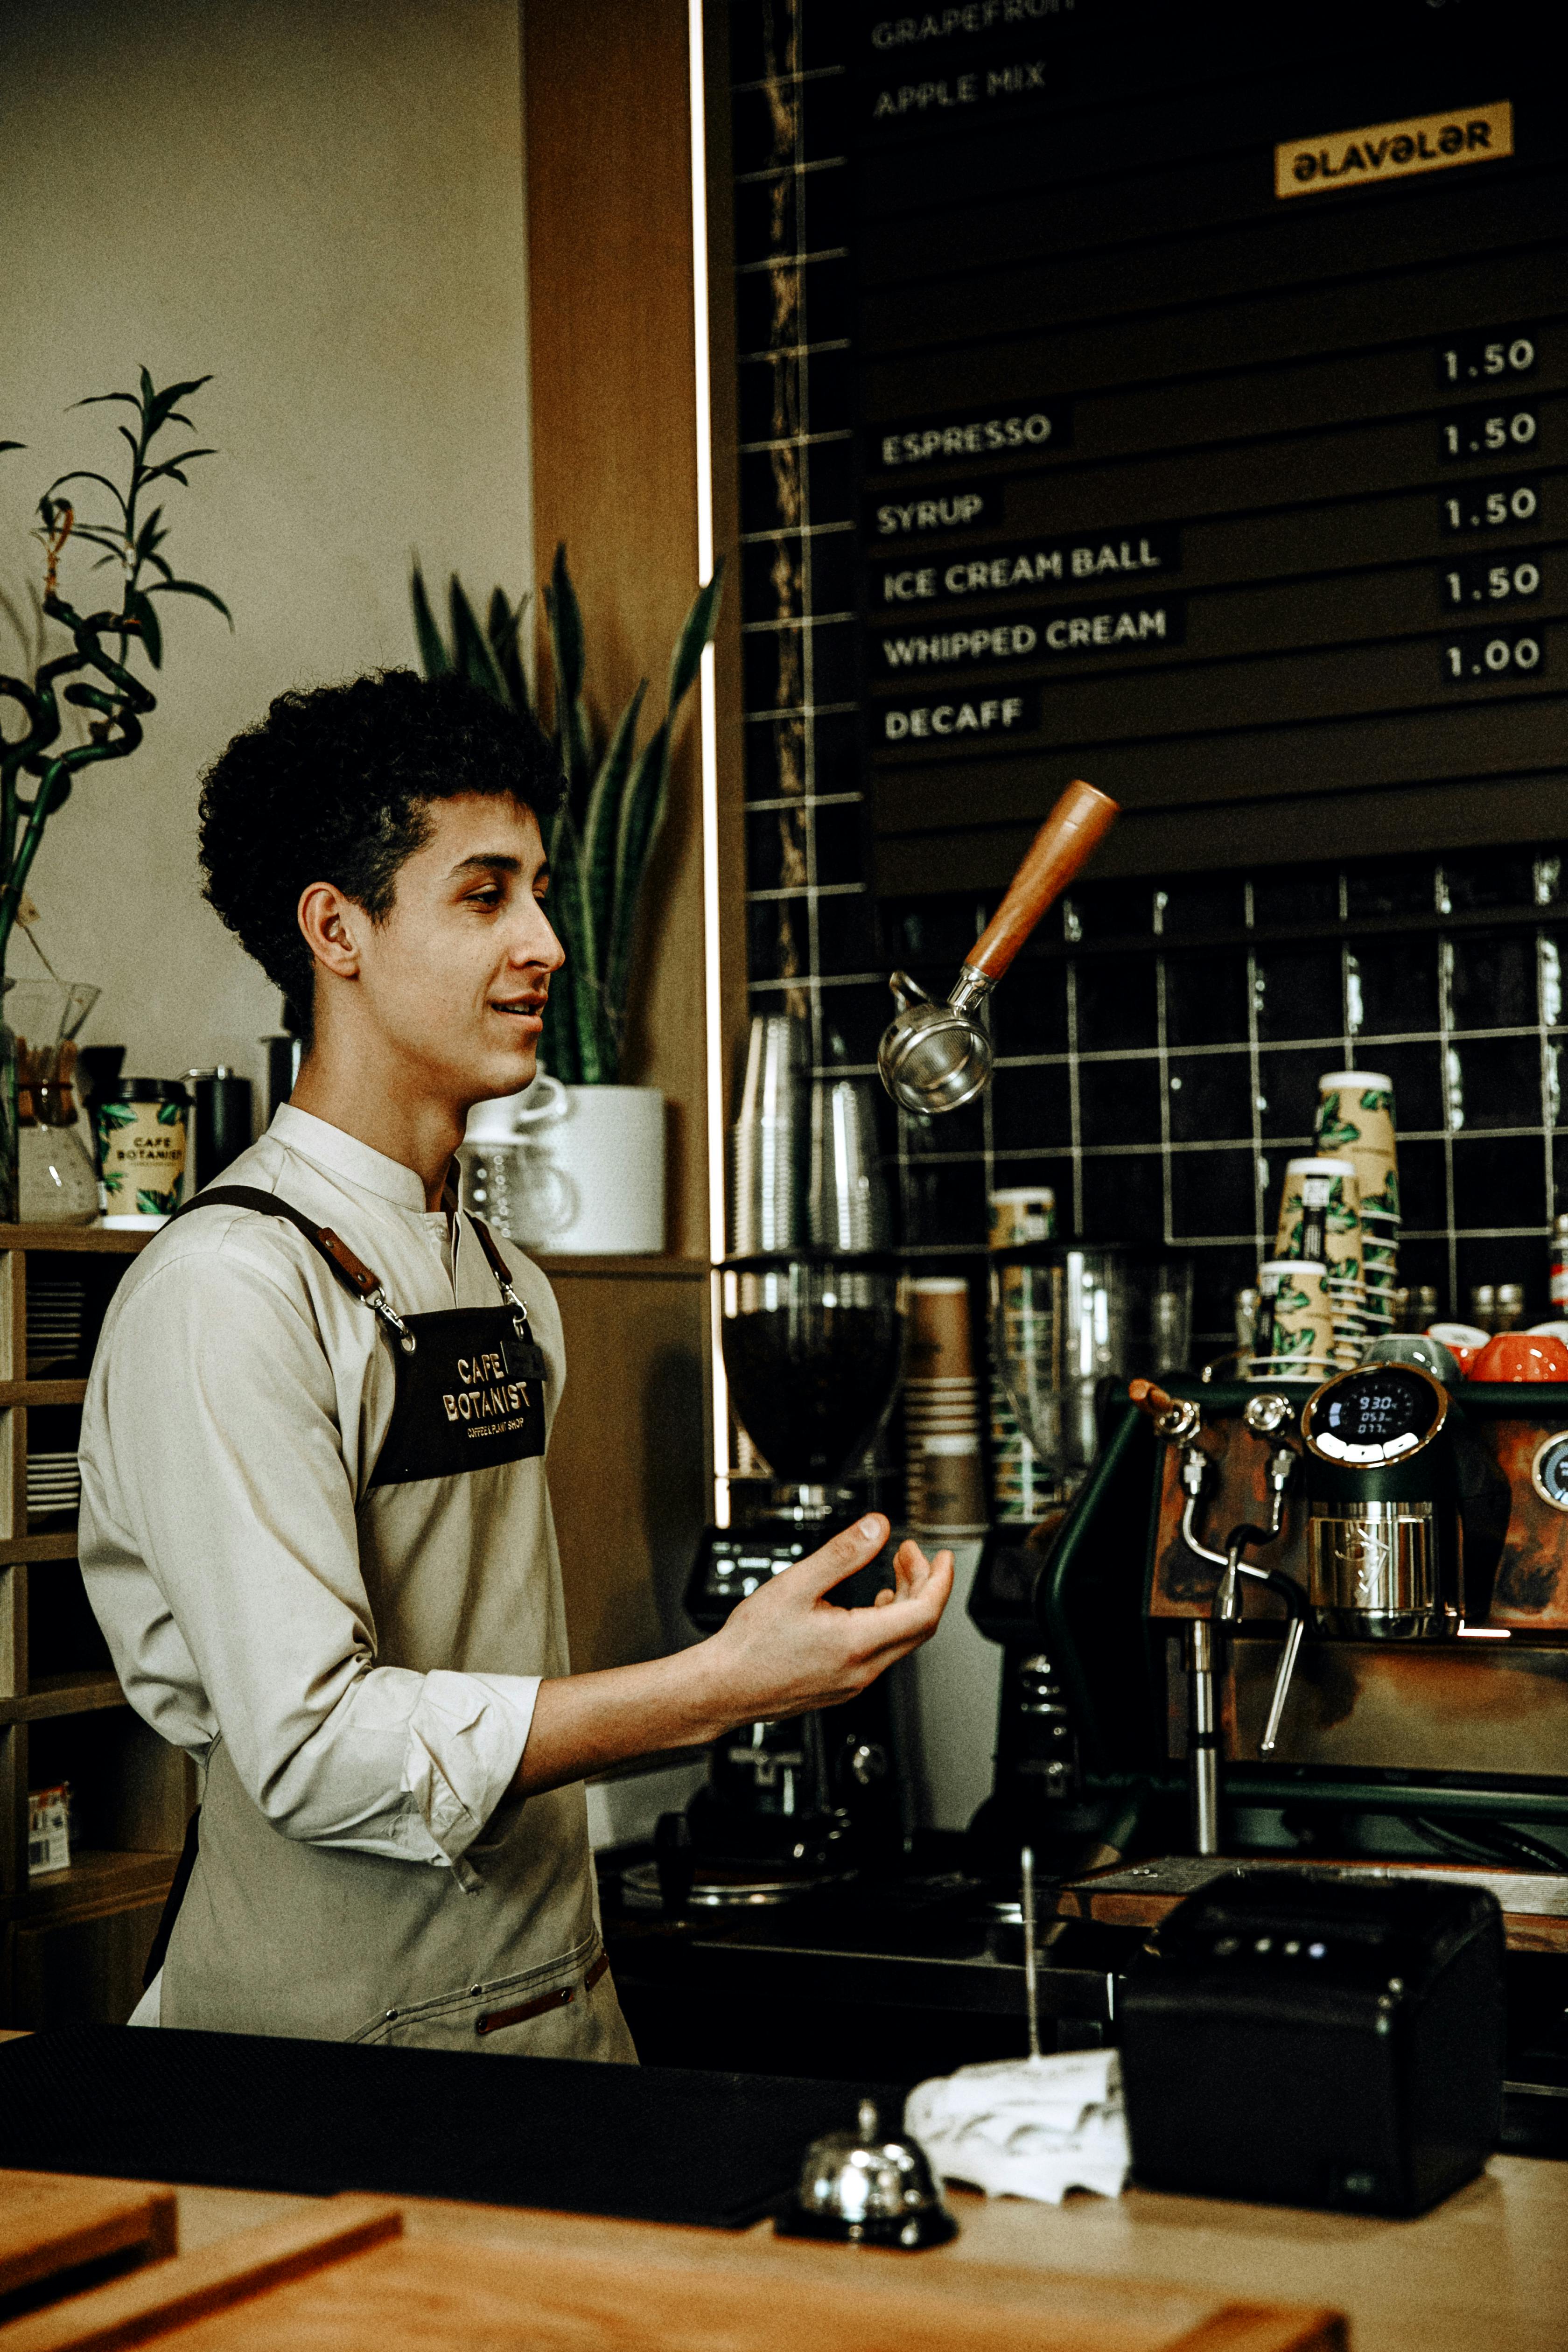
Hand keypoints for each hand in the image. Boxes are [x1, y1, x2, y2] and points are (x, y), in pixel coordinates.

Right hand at [695, 1514, 952, 1731]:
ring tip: (891, 1572)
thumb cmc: (751, 1645)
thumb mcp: (797, 1584)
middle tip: (908, 1552)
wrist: (722, 1688)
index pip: (925, 1612)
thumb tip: (877, 1528)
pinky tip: (869, 1607)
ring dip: (905, 1602)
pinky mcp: (841, 1687)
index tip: (942, 1556)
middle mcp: (863, 1669)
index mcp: (857, 1643)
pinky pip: (881, 1653)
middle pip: (919, 1626)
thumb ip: (843, 1554)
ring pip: (901, 1641)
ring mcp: (854, 1682)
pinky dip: (887, 1623)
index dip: (941, 1580)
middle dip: (923, 1583)